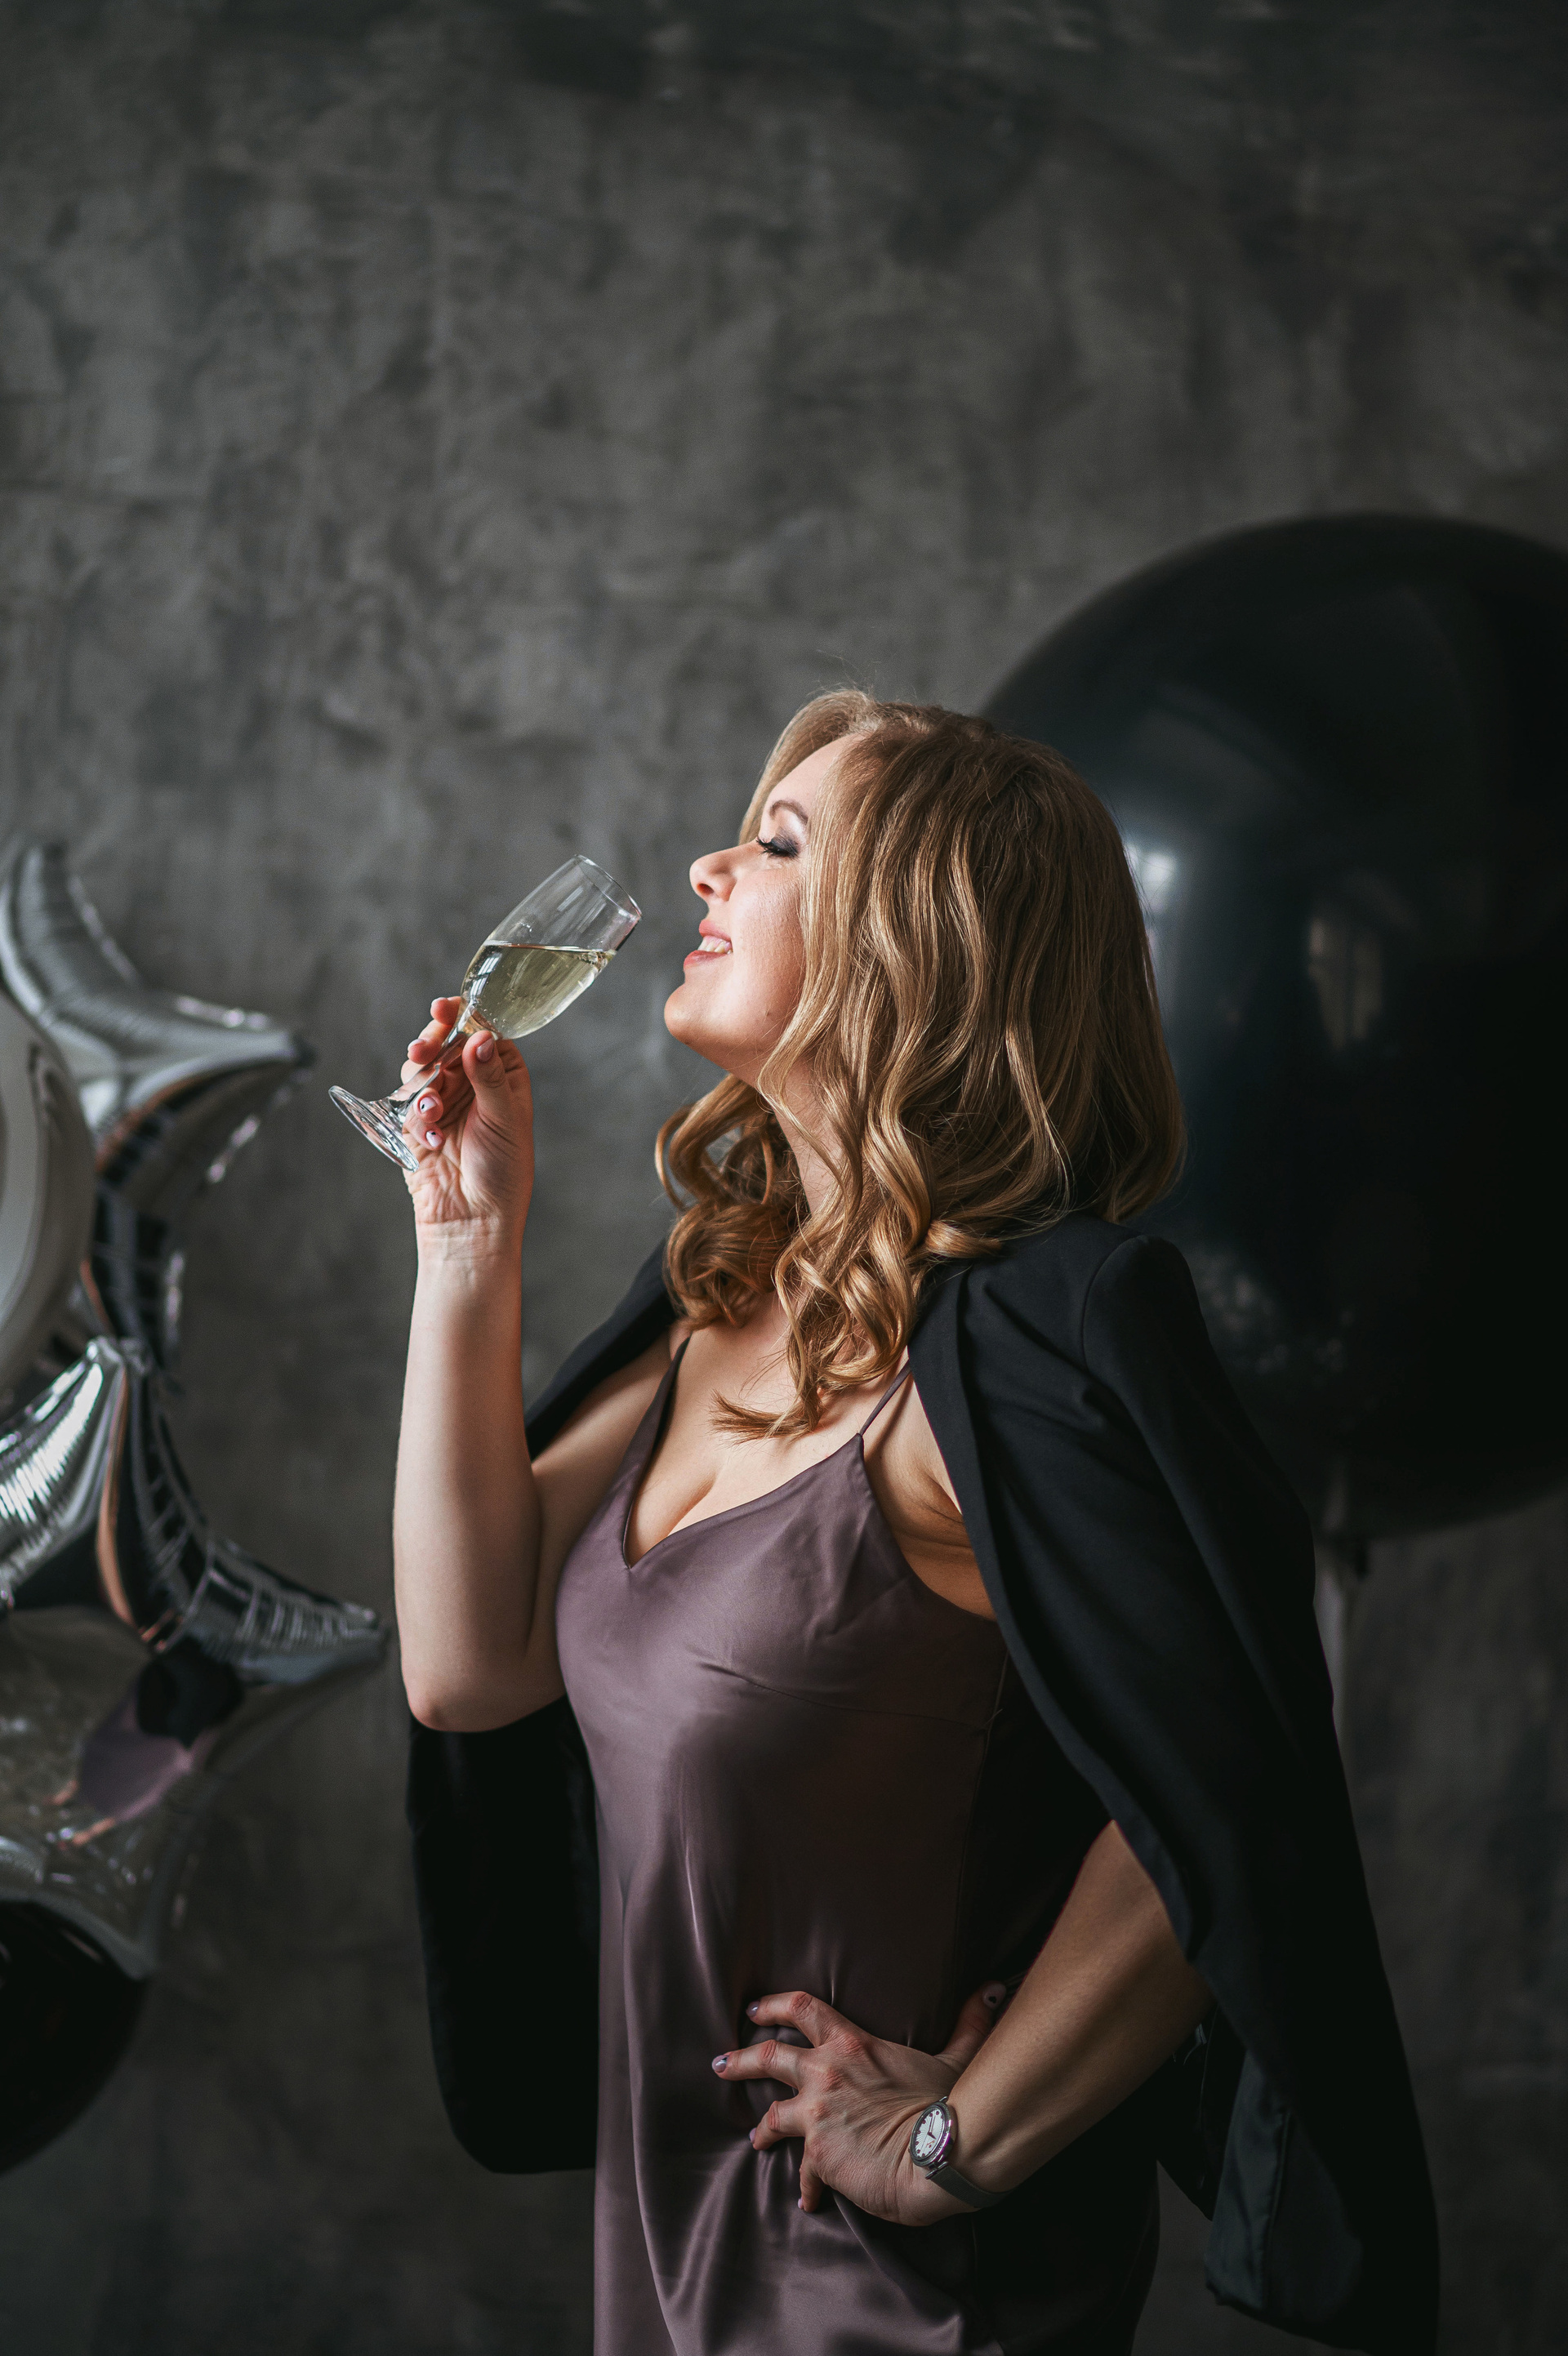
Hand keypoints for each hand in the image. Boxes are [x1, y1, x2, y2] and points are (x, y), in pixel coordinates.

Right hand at [398, 998, 534, 1242]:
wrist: (471, 1219)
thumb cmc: (502, 1172)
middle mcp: (472, 1081)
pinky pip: (407, 1101)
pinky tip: (431, 1139)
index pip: (482, 1030)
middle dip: (431, 1045)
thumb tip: (481, 1037)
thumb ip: (488, 1077)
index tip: (444, 1007)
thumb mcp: (503, 1119)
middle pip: (445, 1042)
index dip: (463, 1015)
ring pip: (420, 1068)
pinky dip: (416, 1116)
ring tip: (433, 1111)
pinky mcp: (418, 1120)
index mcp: (503, 1073)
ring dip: (422, 1085)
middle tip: (421, 1052)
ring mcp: (444, 1098)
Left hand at [712, 1983, 1005, 2224]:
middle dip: (738, 2059)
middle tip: (719, 2063)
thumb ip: (968, 2021)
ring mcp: (817, 2115)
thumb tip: (991, 1990)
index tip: (754, 2009)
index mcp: (852, 2044)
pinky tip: (808, 2201)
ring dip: (760, 2128)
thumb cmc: (948, 2103)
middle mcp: (825, 2073)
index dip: (773, 2005)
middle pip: (767, 2056)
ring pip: (770, 2116)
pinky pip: (802, 2173)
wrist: (939, 2156)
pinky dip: (805, 2187)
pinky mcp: (818, 2156)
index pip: (801, 2009)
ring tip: (754, 2137)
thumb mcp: (956, 2056)